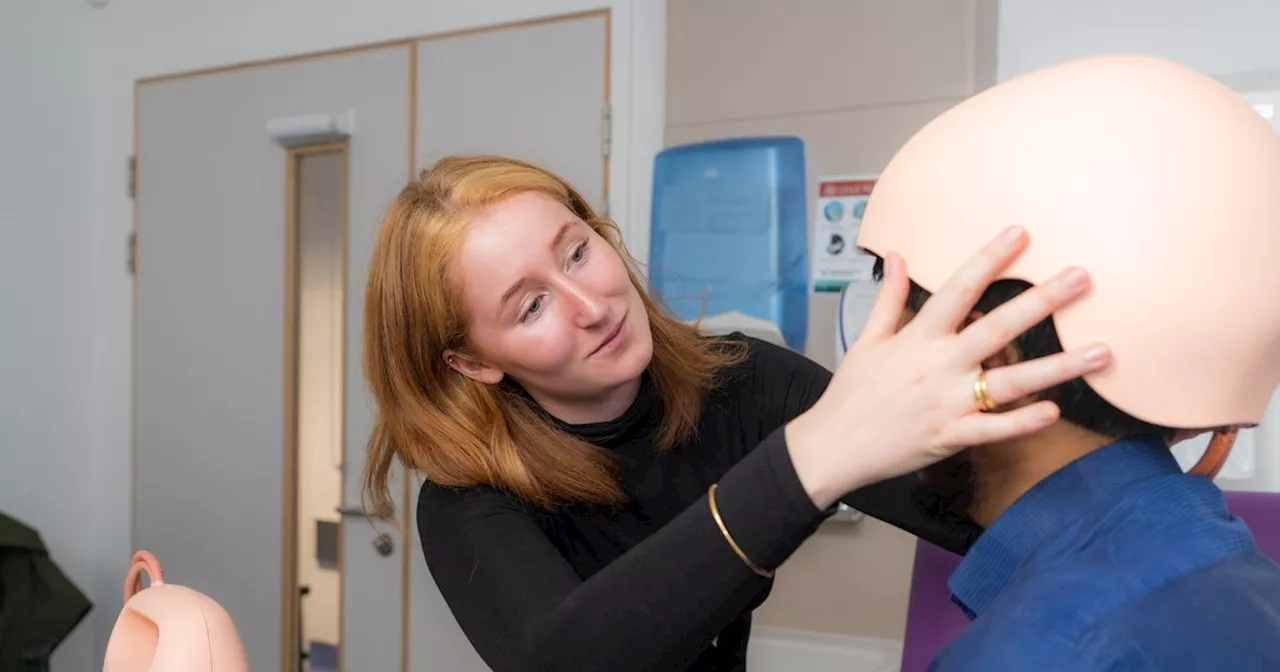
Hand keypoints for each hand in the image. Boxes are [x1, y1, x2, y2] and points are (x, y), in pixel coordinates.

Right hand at [787, 226, 1112, 508]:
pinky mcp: (950, 437)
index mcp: (917, 339)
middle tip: (1082, 277)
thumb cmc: (851, 394)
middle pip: (996, 328)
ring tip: (1101, 350)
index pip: (958, 289)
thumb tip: (898, 257)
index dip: (988, 259)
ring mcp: (947, 403)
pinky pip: (993, 429)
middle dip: (1042, 301)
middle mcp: (938, 366)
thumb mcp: (867, 340)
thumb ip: (890, 299)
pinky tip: (1054, 410)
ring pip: (1011, 381)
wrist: (832, 446)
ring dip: (1059, 365)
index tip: (1020, 234)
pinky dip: (1023, 421)